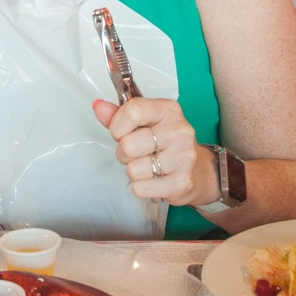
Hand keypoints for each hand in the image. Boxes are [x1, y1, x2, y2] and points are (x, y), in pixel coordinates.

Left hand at [92, 97, 214, 206]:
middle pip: (128, 145)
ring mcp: (183, 157)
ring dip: (134, 172)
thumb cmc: (165, 143)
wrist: (197, 169)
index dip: (118, 126)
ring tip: (147, 166)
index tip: (121, 132)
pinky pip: (141, 188)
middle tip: (136, 153)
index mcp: (168, 110)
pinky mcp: (182, 182)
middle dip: (124, 153)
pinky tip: (154, 179)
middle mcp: (179, 131)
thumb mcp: (144, 123)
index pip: (133, 111)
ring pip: (134, 170)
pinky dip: (141, 187)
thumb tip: (98, 107)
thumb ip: (119, 115)